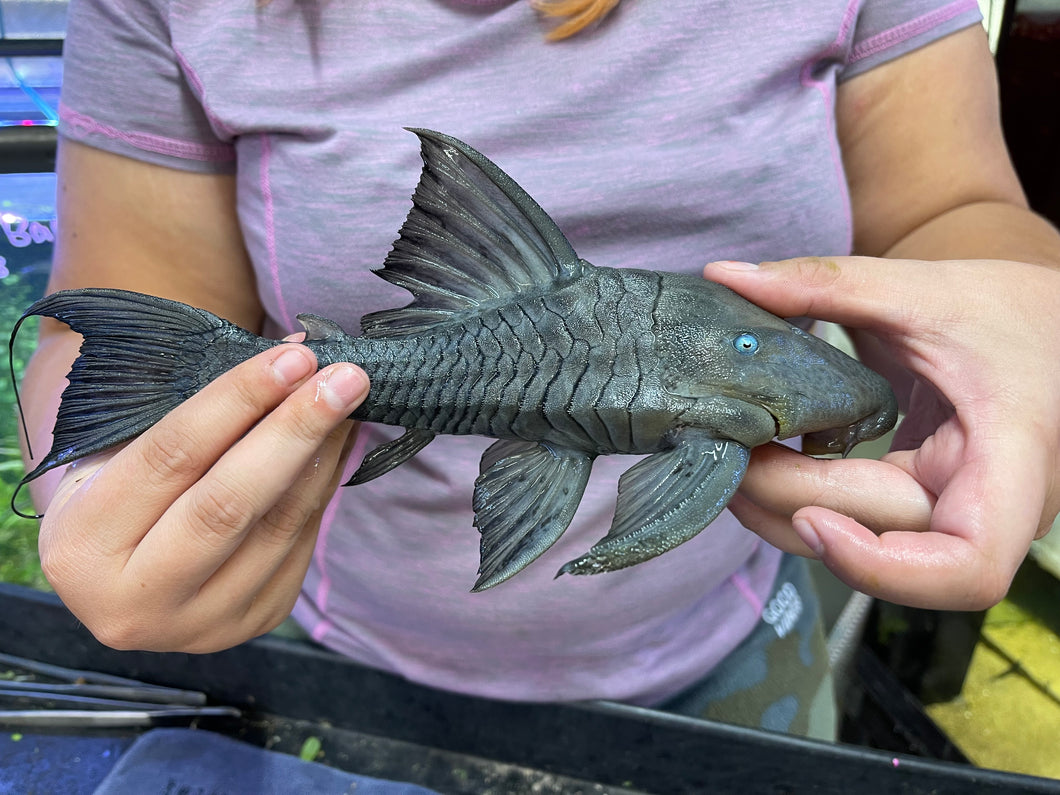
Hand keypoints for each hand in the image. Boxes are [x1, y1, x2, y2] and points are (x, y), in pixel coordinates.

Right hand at [37, 344, 367, 651]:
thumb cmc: (120, 487)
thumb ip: (200, 409)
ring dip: (323, 456)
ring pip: (277, 528)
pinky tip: (341, 444)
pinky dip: (324, 487)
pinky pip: (300, 545)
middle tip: (347, 378)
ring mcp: (199, 624)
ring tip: (352, 401)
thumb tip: (294, 357)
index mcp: (82, 544)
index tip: (294, 358)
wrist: (122, 574)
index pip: (172, 455)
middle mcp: (135, 600)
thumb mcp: (123, 449)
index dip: (239, 399)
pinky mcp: (252, 622)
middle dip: (296, 430)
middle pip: (230, 503)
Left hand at [704, 257, 1059, 609]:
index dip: (884, 568)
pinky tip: (765, 465)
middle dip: (795, 510)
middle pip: (888, 544)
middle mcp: (996, 504)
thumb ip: (826, 283)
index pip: (968, 565)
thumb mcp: (924, 288)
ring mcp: (962, 510)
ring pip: (868, 545)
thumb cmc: (1011, 307)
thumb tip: (727, 274)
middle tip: (728, 462)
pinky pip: (866, 523)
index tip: (814, 521)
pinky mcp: (930, 501)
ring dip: (791, 518)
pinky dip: (811, 502)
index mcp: (1014, 456)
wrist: (1049, 323)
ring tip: (732, 468)